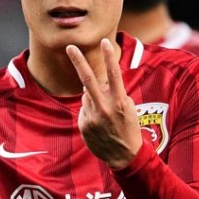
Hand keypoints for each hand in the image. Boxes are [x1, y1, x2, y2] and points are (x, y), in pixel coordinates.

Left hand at [65, 38, 142, 168]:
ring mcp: (92, 117)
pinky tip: (100, 124)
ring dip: (94, 98)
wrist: (124, 156)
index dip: (109, 57)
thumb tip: (98, 82)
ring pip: (87, 96)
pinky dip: (90, 112)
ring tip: (106, 114)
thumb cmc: (128, 128)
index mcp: (120, 102)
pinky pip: (84, 110)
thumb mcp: (129, 108)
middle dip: (78, 61)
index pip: (114, 74)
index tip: (105, 42)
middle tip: (70, 47)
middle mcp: (105, 108)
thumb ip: (114, 93)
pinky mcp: (84, 125)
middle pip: (88, 80)